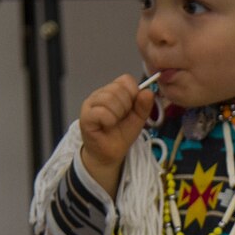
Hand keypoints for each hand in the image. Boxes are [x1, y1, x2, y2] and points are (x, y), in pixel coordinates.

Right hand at [78, 74, 157, 192]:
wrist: (110, 153)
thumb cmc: (121, 134)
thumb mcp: (138, 118)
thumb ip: (144, 105)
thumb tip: (148, 91)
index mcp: (112, 91)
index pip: (126, 80)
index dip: (133, 94)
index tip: (131, 108)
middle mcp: (100, 94)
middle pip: (118, 88)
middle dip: (126, 106)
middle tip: (121, 118)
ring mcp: (90, 104)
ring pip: (109, 98)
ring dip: (117, 114)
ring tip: (114, 123)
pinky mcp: (85, 117)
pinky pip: (101, 112)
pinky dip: (109, 120)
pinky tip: (108, 126)